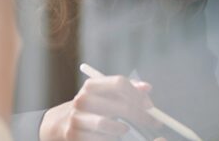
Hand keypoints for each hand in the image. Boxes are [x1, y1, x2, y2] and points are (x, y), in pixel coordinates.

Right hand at [39, 75, 163, 140]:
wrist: (63, 123)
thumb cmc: (93, 107)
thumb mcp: (106, 95)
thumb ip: (127, 90)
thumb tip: (147, 88)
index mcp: (91, 85)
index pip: (119, 83)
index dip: (137, 95)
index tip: (150, 106)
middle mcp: (82, 100)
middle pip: (120, 106)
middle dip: (141, 116)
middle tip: (155, 123)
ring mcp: (77, 118)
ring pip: (111, 126)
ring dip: (122, 129)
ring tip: (123, 129)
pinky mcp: (75, 135)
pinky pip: (102, 139)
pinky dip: (110, 139)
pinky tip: (108, 136)